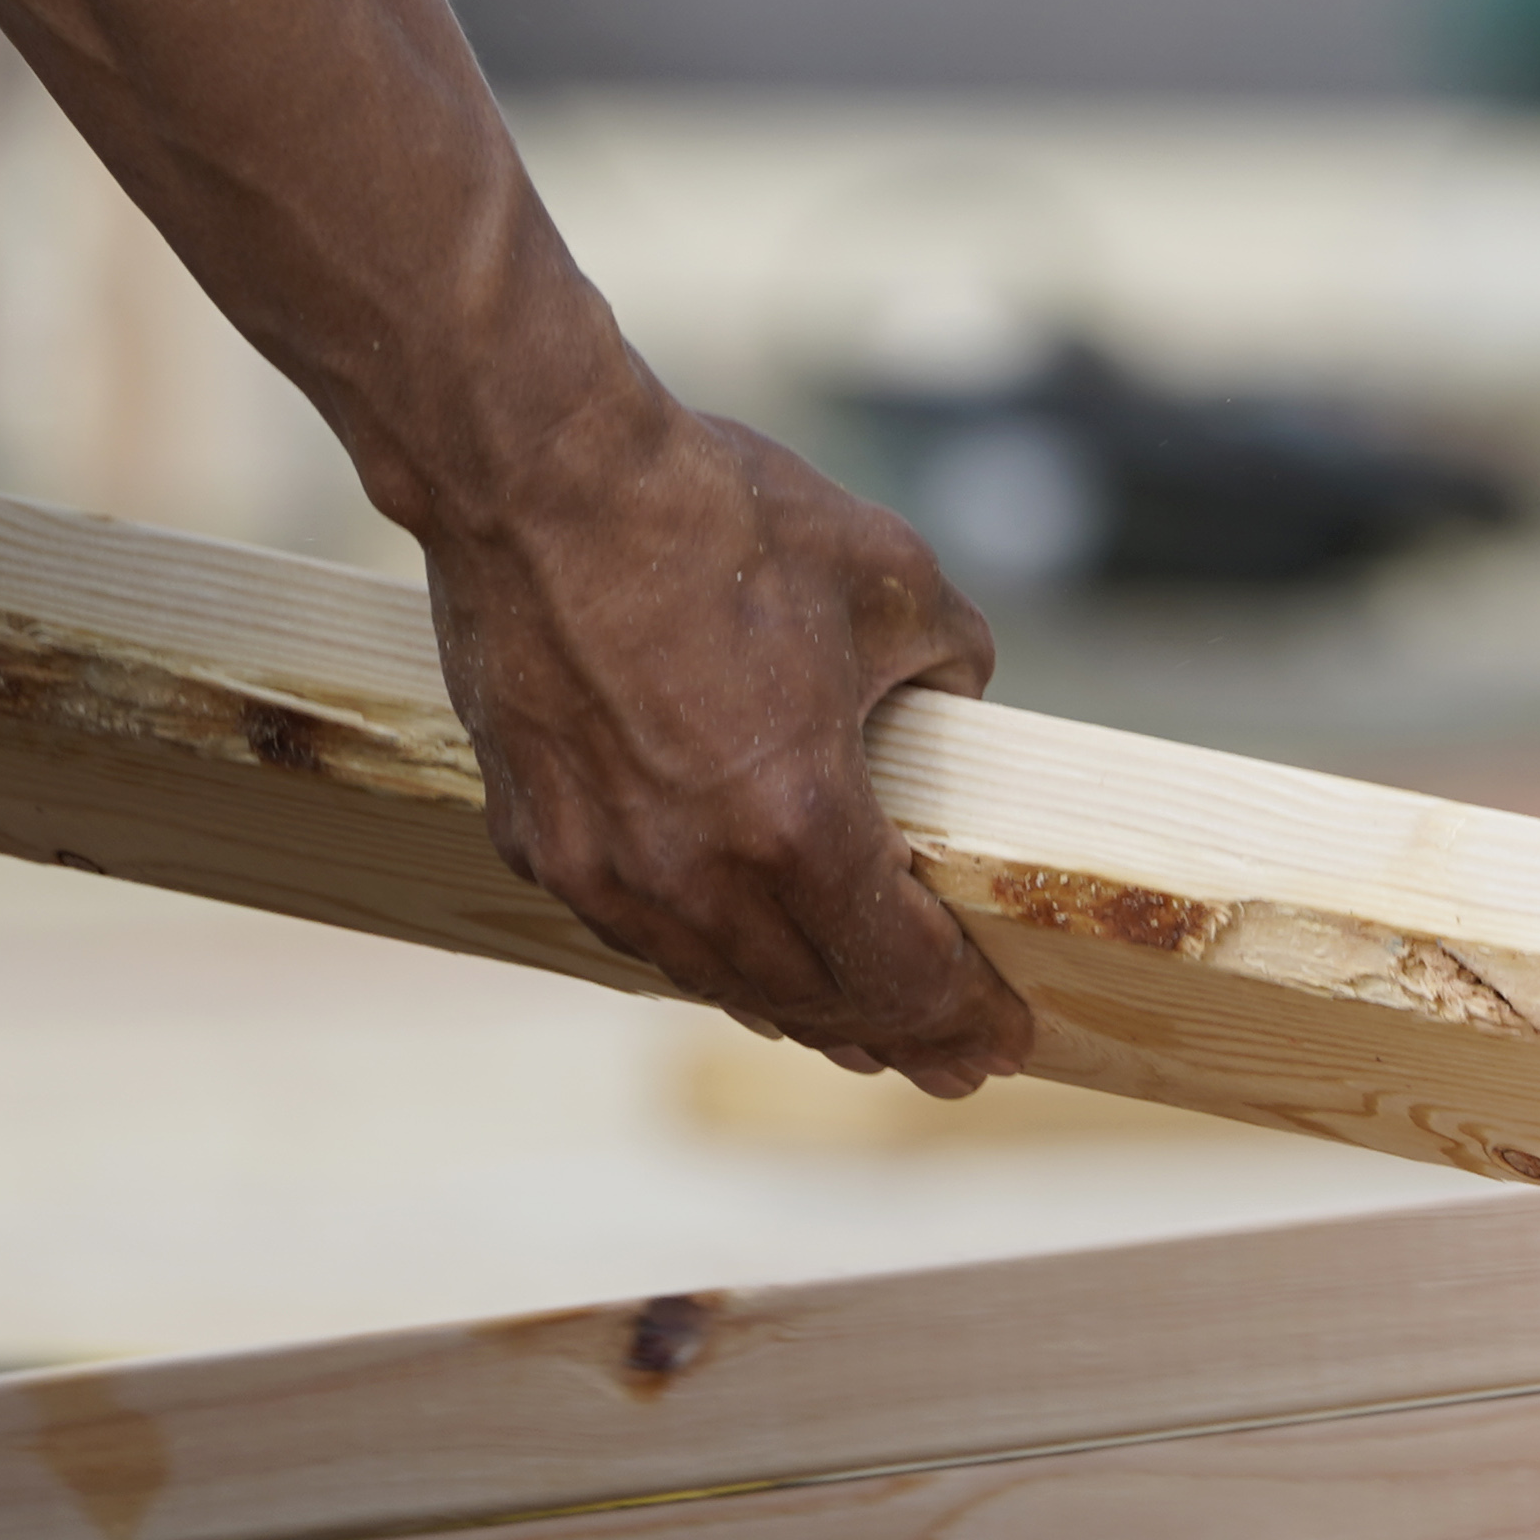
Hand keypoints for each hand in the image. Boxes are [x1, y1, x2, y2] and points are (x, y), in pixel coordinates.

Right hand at [421, 395, 1035, 1097]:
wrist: (533, 473)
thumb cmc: (715, 516)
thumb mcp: (896, 581)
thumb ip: (952, 673)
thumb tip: (959, 720)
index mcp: (797, 821)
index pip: (901, 974)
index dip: (963, 1018)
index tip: (1006, 1039)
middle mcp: (694, 875)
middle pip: (818, 1003)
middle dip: (897, 1042)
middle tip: (950, 1065)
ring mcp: (604, 869)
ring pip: (722, 983)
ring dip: (802, 1014)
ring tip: (856, 1036)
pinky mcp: (536, 840)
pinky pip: (641, 931)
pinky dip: (709, 957)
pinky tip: (739, 960)